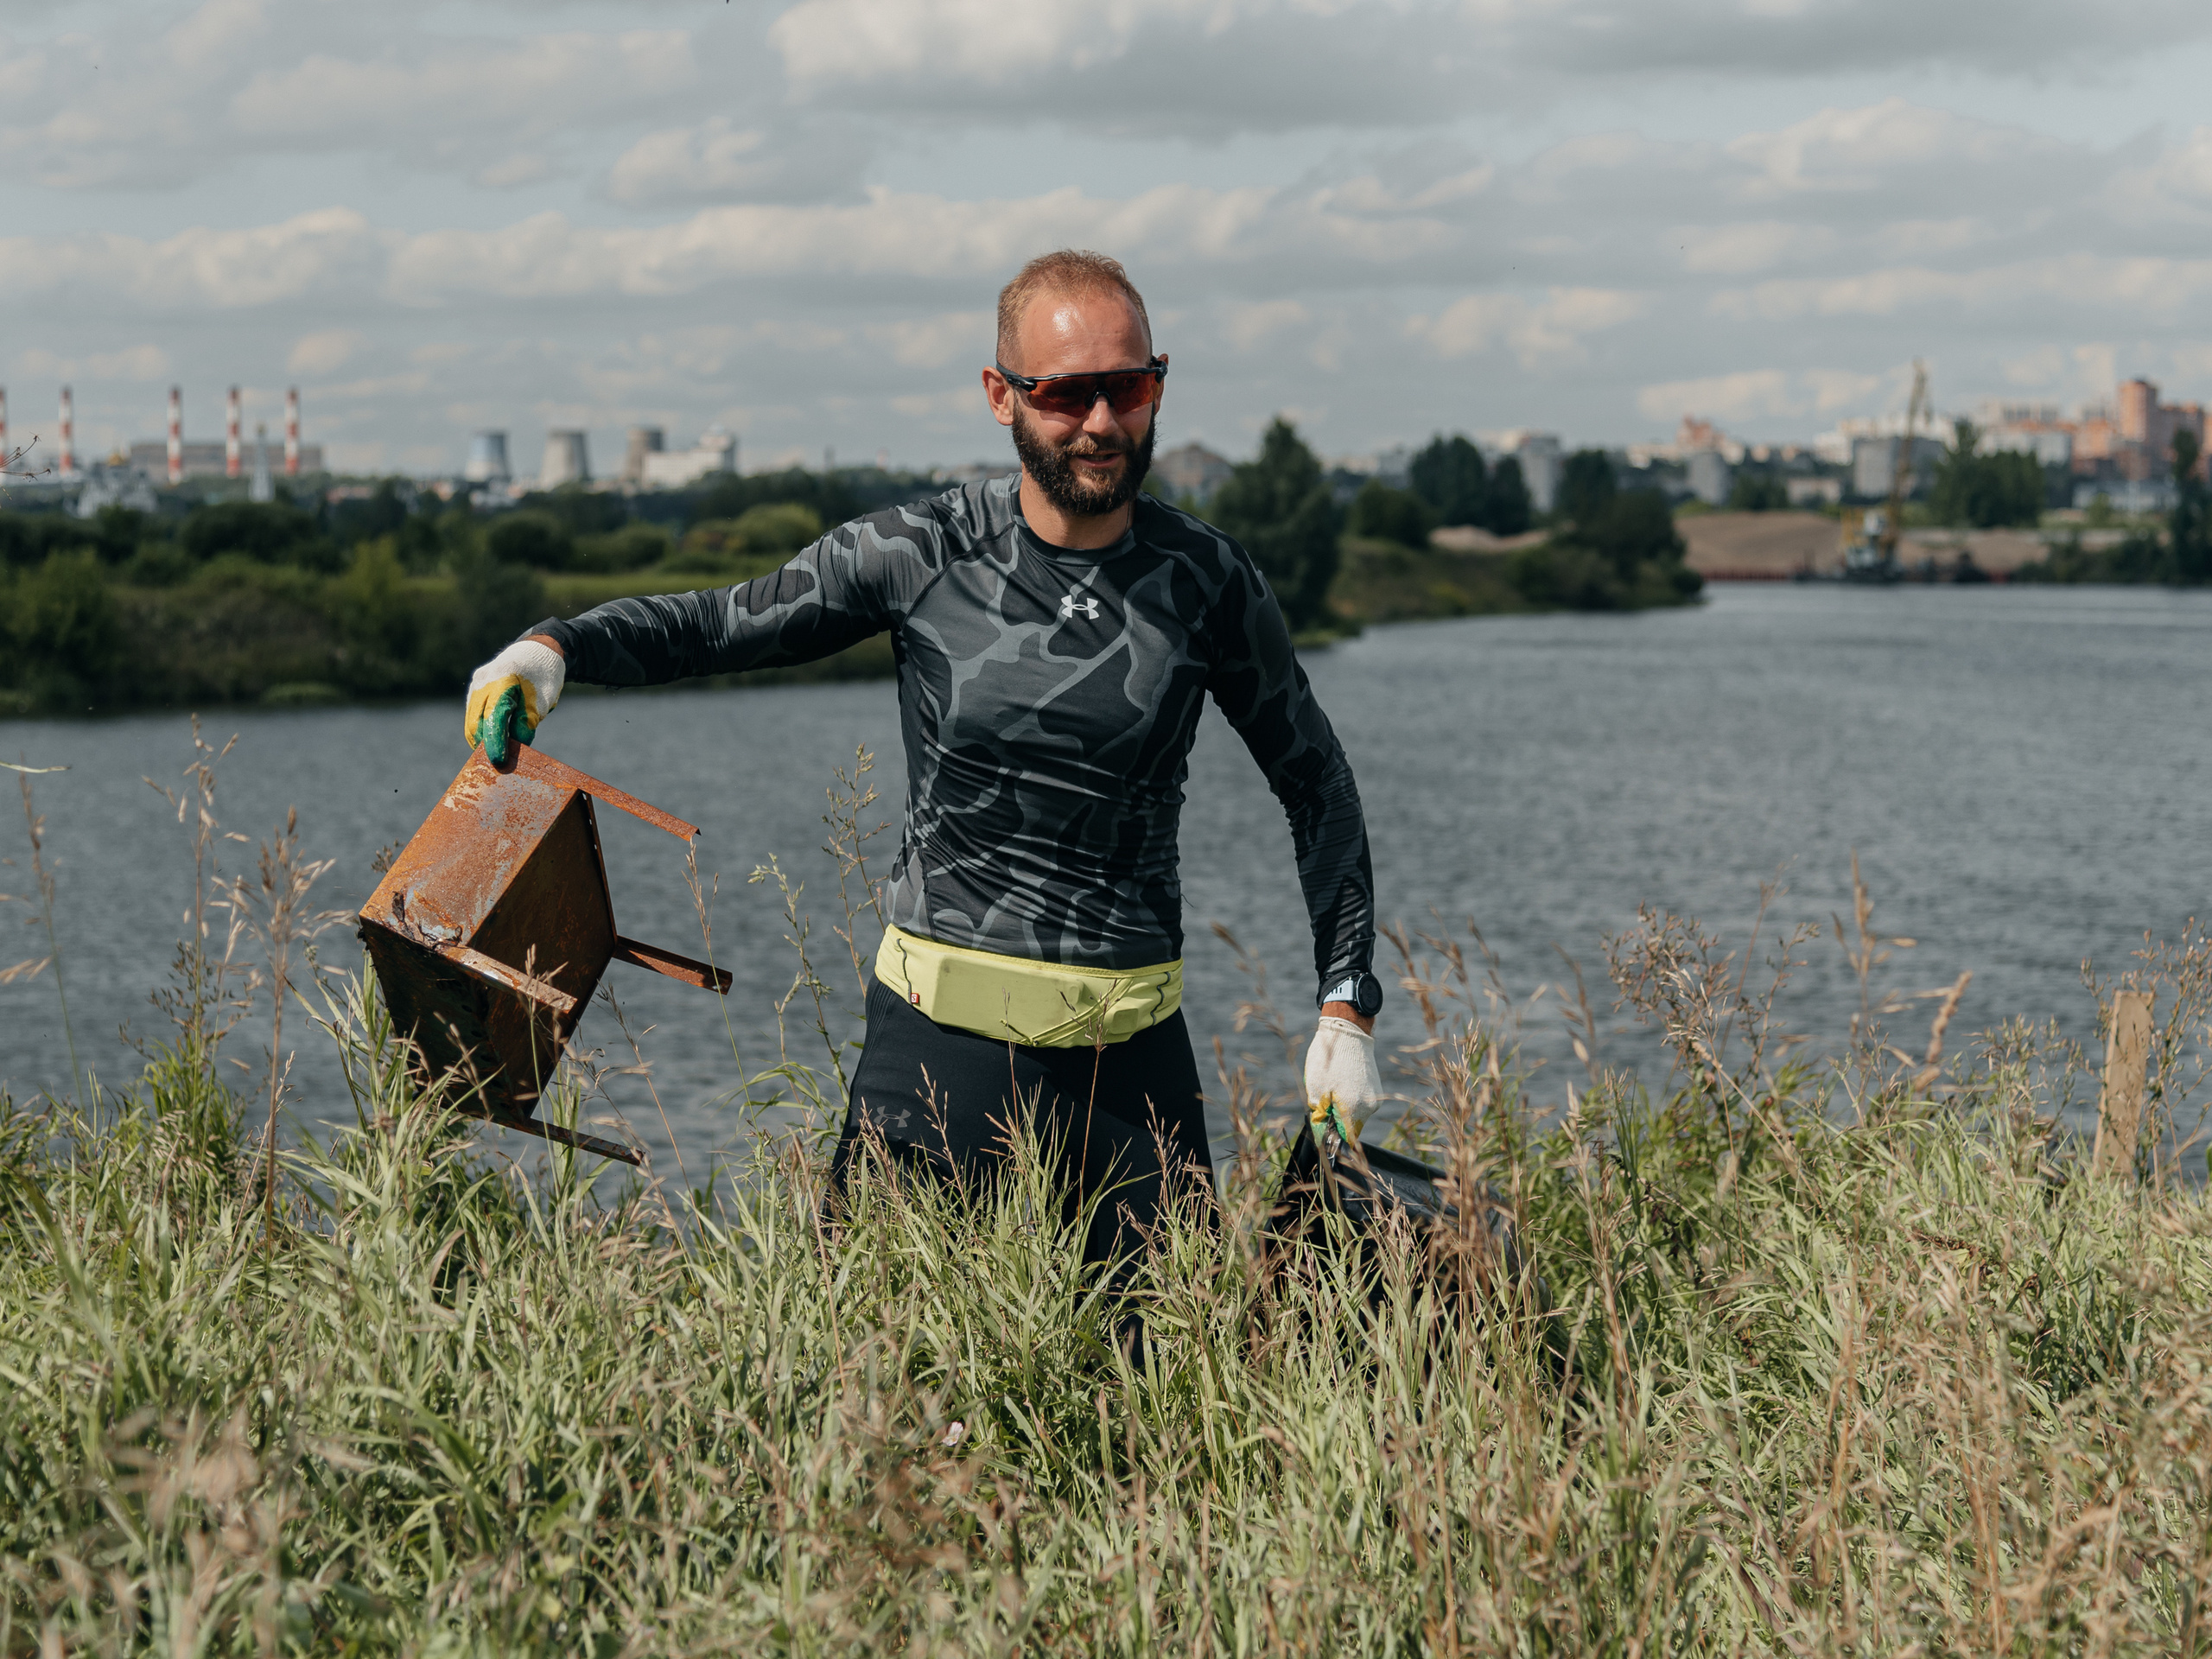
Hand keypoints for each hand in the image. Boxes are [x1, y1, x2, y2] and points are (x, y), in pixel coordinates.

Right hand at [464, 638, 563, 763]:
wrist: (538, 651)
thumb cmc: (543, 678)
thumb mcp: (541, 703)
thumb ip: (526, 725)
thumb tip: (512, 749)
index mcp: (502, 681)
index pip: (494, 718)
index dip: (495, 742)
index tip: (499, 761)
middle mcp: (483, 681)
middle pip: (476, 722)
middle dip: (485, 744)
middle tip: (498, 763)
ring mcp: (476, 684)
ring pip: (472, 720)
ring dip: (482, 738)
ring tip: (496, 754)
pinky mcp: (475, 688)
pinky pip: (474, 713)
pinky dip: (482, 728)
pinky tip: (492, 740)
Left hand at [1304, 1014, 1381, 1144]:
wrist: (1348, 1031)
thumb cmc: (1328, 1059)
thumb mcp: (1315, 1089)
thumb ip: (1319, 1115)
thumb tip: (1323, 1131)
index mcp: (1353, 1110)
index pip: (1344, 1138)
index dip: (1330, 1136)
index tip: (1321, 1128)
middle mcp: (1369, 1107)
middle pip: (1350, 1127)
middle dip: (1336, 1121)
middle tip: (1321, 1104)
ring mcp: (1375, 1097)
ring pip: (1356, 1114)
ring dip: (1343, 1109)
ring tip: (1331, 1088)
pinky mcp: (1376, 1088)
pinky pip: (1361, 1102)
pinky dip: (1350, 1098)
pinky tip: (1340, 1082)